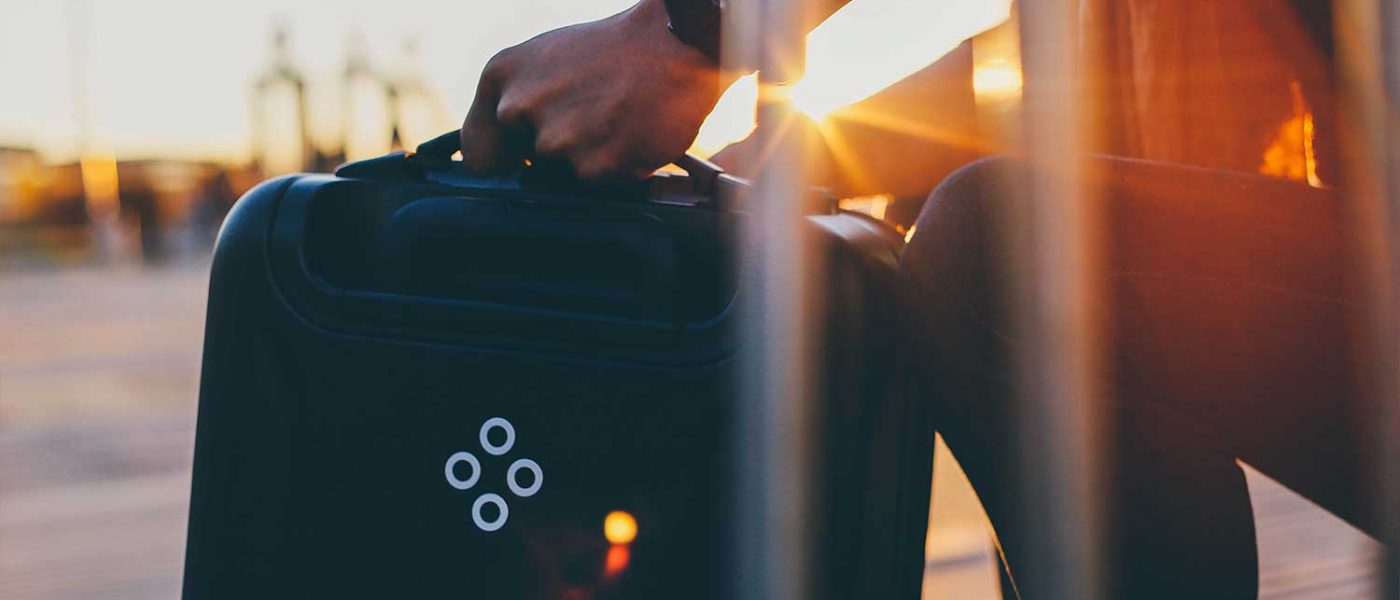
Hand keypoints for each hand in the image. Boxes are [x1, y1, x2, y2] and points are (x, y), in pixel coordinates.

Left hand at [461, 0, 729, 179]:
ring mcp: (556, 139)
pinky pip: (601, 181)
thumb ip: (519, 100)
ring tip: (614, 118)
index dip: (504, 160)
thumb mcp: (547, 60)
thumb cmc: (615, 50)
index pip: (477, 153)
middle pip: (530, 163)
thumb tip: (503, 150)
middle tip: (589, 117)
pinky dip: (618, 164)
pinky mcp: (594, 165)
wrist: (675, 43)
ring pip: (566, 172)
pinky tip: (631, 130)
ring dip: (590, 155)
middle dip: (556, 151)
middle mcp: (520, 108)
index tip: (520, 158)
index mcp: (501, 76)